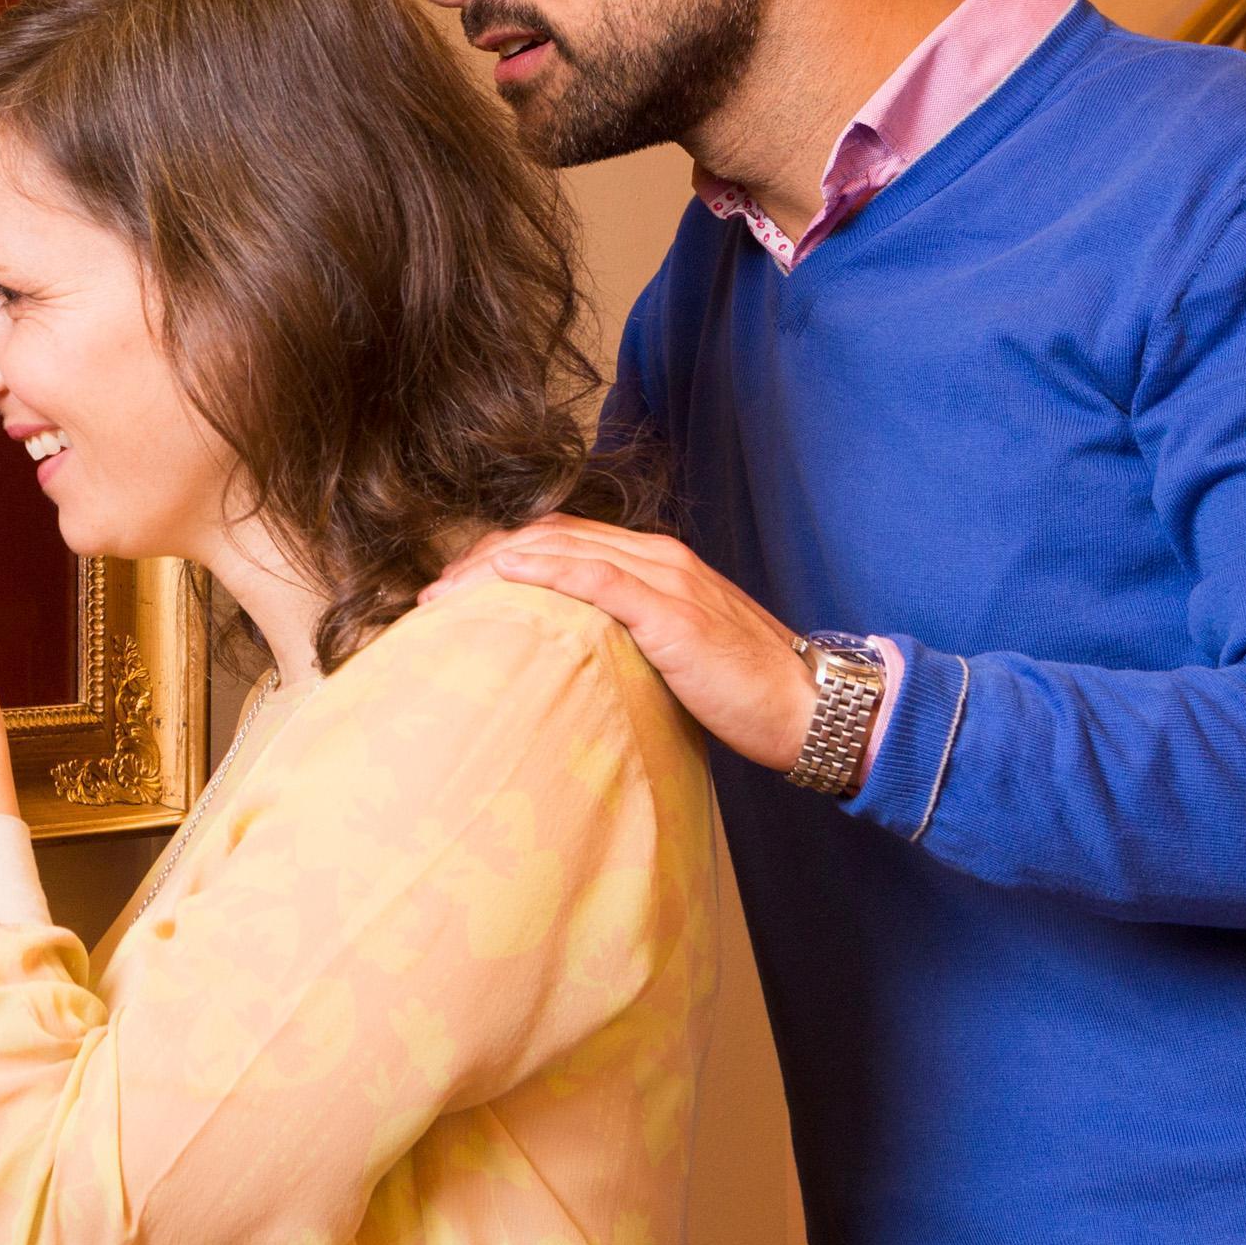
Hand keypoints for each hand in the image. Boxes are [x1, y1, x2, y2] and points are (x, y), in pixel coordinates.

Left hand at [425, 517, 874, 779]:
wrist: (812, 709)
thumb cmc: (744, 693)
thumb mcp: (674, 655)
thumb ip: (627, 641)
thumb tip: (570, 662)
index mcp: (656, 563)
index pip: (562, 540)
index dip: (501, 556)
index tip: (455, 588)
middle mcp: (658, 557)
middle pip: (549, 536)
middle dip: (482, 559)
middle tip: (433, 594)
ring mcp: (667, 579)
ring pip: (563, 549)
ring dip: (494, 567)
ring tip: (445, 595)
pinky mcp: (673, 611)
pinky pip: (598, 577)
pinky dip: (546, 570)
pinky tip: (505, 576)